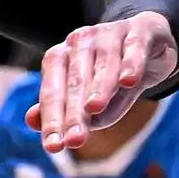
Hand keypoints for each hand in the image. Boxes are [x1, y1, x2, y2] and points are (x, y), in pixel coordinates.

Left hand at [27, 12, 177, 153]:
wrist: (149, 41)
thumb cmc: (111, 77)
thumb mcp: (86, 97)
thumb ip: (62, 110)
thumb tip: (30, 121)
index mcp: (60, 58)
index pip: (53, 92)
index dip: (53, 119)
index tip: (53, 147)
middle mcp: (80, 43)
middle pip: (76, 81)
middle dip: (74, 112)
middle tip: (73, 140)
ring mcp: (109, 34)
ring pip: (104, 64)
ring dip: (99, 87)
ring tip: (93, 109)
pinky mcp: (140, 30)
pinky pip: (134, 48)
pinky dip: (132, 64)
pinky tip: (130, 81)